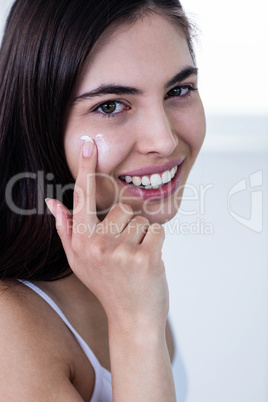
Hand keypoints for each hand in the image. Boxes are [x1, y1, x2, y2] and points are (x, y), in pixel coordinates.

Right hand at [46, 139, 168, 332]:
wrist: (132, 319)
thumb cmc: (107, 285)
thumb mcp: (79, 260)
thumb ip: (66, 229)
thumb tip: (53, 202)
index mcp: (81, 241)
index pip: (82, 197)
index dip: (85, 168)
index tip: (89, 144)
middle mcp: (97, 244)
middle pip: (122, 208)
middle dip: (128, 227)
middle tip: (125, 253)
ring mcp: (121, 251)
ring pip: (142, 219)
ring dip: (143, 236)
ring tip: (135, 258)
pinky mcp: (145, 257)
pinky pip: (158, 230)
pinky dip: (157, 243)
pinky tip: (149, 262)